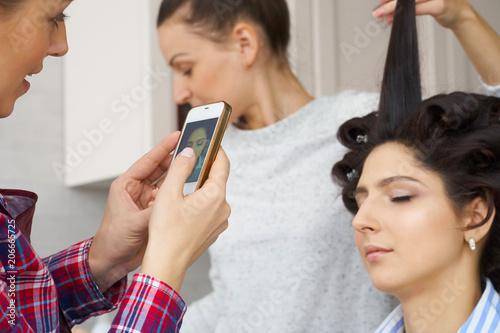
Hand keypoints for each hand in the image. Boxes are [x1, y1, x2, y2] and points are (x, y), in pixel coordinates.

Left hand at [88, 131, 179, 291]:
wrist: (112, 261)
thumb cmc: (112, 239)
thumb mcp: (134, 223)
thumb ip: (155, 211)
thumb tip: (173, 201)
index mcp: (126, 185)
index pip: (148, 161)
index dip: (163, 148)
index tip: (177, 136)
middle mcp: (138, 190)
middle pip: (160, 169)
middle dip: (175, 158)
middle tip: (192, 147)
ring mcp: (147, 201)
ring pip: (167, 183)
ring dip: (179, 175)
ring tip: (195, 164)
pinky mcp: (155, 212)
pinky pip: (170, 198)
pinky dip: (180, 192)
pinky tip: (192, 188)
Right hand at [140, 147, 230, 291]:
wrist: (166, 265)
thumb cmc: (165, 232)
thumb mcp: (168, 193)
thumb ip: (181, 167)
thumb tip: (191, 152)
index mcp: (215, 196)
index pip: (222, 164)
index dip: (216, 149)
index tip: (210, 140)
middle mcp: (223, 208)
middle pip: (216, 180)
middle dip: (203, 170)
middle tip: (189, 161)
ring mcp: (219, 221)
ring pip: (211, 196)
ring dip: (199, 188)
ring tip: (181, 187)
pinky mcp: (213, 231)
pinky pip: (209, 210)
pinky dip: (199, 203)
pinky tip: (183, 207)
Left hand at [373, 0, 473, 28]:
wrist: (460, 14)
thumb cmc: (439, 4)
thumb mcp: (421, 0)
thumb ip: (406, 0)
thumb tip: (384, 2)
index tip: (381, 0)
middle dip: (390, 1)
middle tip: (377, 8)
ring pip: (410, 0)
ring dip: (393, 8)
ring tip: (380, 14)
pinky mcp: (440, 5)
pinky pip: (419, 9)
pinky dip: (404, 14)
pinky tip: (393, 19)